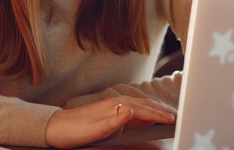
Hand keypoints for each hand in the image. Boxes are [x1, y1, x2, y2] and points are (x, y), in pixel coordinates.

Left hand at [45, 97, 175, 148]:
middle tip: (178, 117)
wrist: (56, 128)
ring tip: (167, 115)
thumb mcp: (95, 130)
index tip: (174, 119)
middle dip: (162, 110)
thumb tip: (132, 110)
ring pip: (141, 106)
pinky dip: (146, 112)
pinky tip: (147, 116)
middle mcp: (117, 103)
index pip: (144, 110)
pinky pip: (134, 110)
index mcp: (116, 106)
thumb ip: (115, 120)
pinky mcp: (111, 112)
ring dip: (155, 109)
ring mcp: (114, 106)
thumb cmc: (75, 131)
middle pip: (145, 104)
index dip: (160, 115)